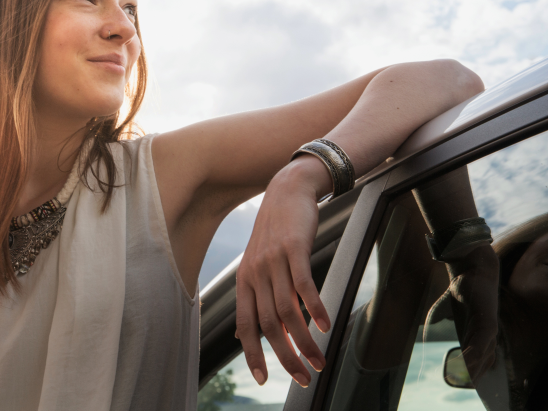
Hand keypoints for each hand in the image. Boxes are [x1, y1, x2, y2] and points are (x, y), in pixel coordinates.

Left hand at [236, 157, 330, 387]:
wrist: (287, 190)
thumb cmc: (276, 232)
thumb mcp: (259, 263)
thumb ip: (257, 296)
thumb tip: (248, 331)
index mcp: (245, 281)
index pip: (244, 325)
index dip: (253, 354)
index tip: (263, 380)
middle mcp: (255, 273)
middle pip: (268, 325)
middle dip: (286, 357)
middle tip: (304, 377)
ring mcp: (273, 261)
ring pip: (287, 311)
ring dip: (305, 341)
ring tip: (319, 360)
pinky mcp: (294, 249)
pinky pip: (304, 286)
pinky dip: (315, 309)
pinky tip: (326, 326)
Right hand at [444, 245, 498, 383]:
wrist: (471, 270)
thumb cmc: (459, 290)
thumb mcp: (443, 310)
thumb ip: (437, 322)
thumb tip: (422, 331)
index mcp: (476, 334)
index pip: (476, 359)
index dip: (469, 371)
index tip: (458, 381)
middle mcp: (486, 336)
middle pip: (481, 362)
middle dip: (470, 375)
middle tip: (457, 384)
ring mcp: (489, 330)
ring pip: (482, 356)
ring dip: (471, 369)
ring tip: (459, 380)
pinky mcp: (489, 323)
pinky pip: (482, 344)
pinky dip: (473, 355)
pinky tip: (465, 363)